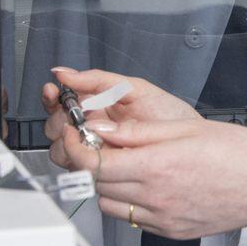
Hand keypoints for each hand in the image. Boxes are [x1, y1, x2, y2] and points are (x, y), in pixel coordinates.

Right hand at [42, 67, 190, 170]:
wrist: (193, 146)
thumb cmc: (169, 116)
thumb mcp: (135, 90)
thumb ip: (99, 79)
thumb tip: (63, 72)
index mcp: (97, 108)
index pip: (62, 104)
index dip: (53, 99)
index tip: (53, 92)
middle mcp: (93, 131)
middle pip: (55, 129)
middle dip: (58, 121)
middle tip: (72, 117)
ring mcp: (97, 153)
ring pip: (62, 151)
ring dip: (66, 142)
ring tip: (86, 134)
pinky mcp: (104, 173)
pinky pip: (80, 170)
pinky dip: (80, 160)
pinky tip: (93, 151)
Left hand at [90, 111, 246, 240]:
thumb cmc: (240, 153)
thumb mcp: (185, 128)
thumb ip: (138, 132)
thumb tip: (102, 129)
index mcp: (157, 166)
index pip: (92, 163)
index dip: (75, 147)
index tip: (74, 134)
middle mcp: (156, 197)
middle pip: (96, 184)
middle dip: (88, 162)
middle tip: (96, 144)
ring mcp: (162, 218)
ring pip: (110, 205)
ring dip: (105, 185)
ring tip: (122, 164)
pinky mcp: (170, 231)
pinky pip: (133, 219)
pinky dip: (127, 201)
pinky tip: (144, 184)